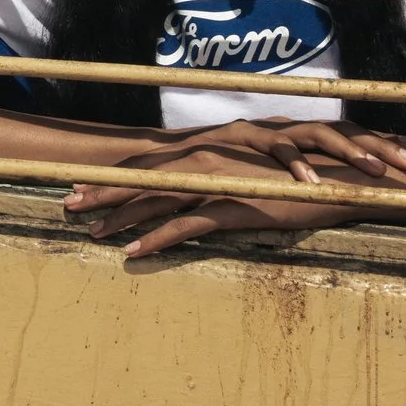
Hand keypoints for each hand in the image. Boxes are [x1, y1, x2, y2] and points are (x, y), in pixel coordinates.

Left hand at [63, 144, 363, 259]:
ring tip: (90, 232)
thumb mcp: (248, 173)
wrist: (335, 179)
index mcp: (205, 152)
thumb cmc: (292, 178)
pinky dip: (155, 240)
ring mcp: (216, 184)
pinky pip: (185, 227)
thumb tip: (193, 189)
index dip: (114, 175)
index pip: (149, 164)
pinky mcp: (232, 208)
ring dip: (120, 218)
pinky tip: (133, 252)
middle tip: (69, 204)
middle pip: (142, 179)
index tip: (82, 185)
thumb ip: (219, 176)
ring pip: (155, 202)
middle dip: (103, 192)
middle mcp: (204, 162)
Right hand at [186, 118, 405, 185]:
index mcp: (294, 135)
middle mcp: (284, 127)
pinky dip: (293, 163)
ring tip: (378, 169)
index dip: (381, 139)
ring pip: (316, 133)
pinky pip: (273, 148)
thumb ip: (295, 181)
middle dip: (381, 145)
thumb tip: (332, 194)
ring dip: (350, 150)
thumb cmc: (219, 172)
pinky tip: (312, 181)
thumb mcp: (266, 178)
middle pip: (342, 130)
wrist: (164, 155)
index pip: (346, 132)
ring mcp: (264, 130)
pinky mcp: (239, 138)